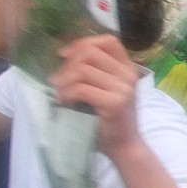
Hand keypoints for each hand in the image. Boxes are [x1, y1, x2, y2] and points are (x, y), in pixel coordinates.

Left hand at [50, 35, 140, 156]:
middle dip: (67, 64)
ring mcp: (123, 89)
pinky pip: (82, 88)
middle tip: (58, 81)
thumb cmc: (110, 119)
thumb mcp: (106, 89)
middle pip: (90, 52)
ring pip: (83, 70)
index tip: (65, 56)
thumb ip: (95, 72)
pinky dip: (67, 94)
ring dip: (63, 81)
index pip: (108, 41)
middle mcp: (128, 75)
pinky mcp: (115, 103)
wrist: (124, 146)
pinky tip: (65, 103)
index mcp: (128, 68)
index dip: (83, 43)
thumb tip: (64, 55)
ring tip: (59, 94)